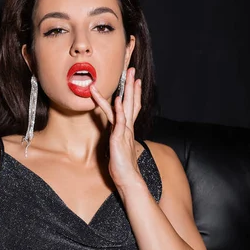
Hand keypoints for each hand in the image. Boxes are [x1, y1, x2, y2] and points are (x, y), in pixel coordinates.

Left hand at [90, 67, 141, 191]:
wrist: (128, 179)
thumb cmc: (121, 166)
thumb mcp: (118, 148)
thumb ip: (117, 139)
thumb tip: (115, 135)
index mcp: (127, 129)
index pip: (131, 107)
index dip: (133, 93)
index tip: (134, 80)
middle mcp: (127, 128)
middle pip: (131, 102)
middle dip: (131, 85)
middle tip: (132, 70)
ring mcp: (124, 132)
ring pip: (126, 107)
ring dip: (126, 91)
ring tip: (128, 77)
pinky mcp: (119, 138)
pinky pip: (119, 121)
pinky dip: (119, 109)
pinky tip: (118, 99)